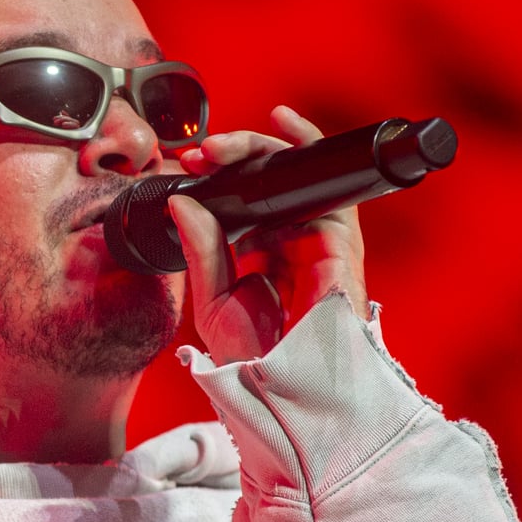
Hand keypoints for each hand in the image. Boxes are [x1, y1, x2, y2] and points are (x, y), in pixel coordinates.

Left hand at [167, 105, 367, 365]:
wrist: (285, 394)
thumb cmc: (256, 363)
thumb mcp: (214, 300)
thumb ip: (202, 250)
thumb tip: (182, 202)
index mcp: (268, 262)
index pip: (250, 207)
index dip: (221, 182)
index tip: (191, 168)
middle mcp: (296, 248)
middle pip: (271, 187)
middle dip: (235, 160)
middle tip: (201, 154)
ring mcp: (320, 245)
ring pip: (295, 179)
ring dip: (258, 152)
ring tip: (220, 147)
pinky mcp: (339, 245)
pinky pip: (330, 186)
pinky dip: (308, 150)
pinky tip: (284, 127)